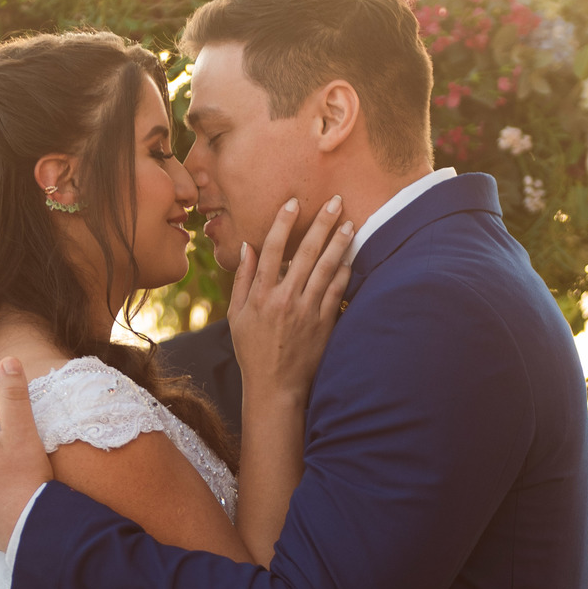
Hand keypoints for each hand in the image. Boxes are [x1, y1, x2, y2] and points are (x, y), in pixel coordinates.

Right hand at [228, 195, 352, 407]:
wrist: (275, 386)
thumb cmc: (253, 350)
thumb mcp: (237, 316)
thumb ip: (242, 279)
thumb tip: (246, 247)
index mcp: (260, 296)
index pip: (271, 250)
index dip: (282, 223)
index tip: (294, 203)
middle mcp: (284, 300)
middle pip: (305, 253)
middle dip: (321, 224)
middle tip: (335, 201)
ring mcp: (306, 312)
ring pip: (326, 269)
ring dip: (339, 243)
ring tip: (350, 223)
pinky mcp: (324, 324)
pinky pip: (337, 292)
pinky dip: (344, 273)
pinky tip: (351, 256)